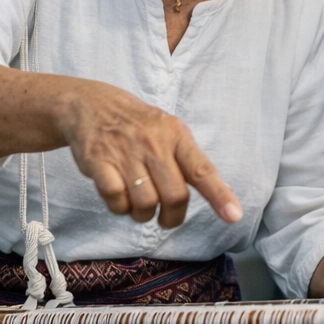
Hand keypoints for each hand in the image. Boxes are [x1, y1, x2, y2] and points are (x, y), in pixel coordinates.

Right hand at [55, 78, 242, 227]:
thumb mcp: (170, 131)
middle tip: (166, 219)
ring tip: (140, 206)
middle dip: (173, 217)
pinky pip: (115, 200)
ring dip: (144, 215)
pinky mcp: (98, 163)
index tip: (233, 216)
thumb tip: (221, 194)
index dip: (219, 195)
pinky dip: (120, 208)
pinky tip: (120, 199)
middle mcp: (153, 143)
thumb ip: (190, 161)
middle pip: (174, 195)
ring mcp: (125, 153)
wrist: (90, 105)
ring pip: (145, 203)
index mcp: (176, 135)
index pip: (202, 169)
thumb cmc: (139, 125)